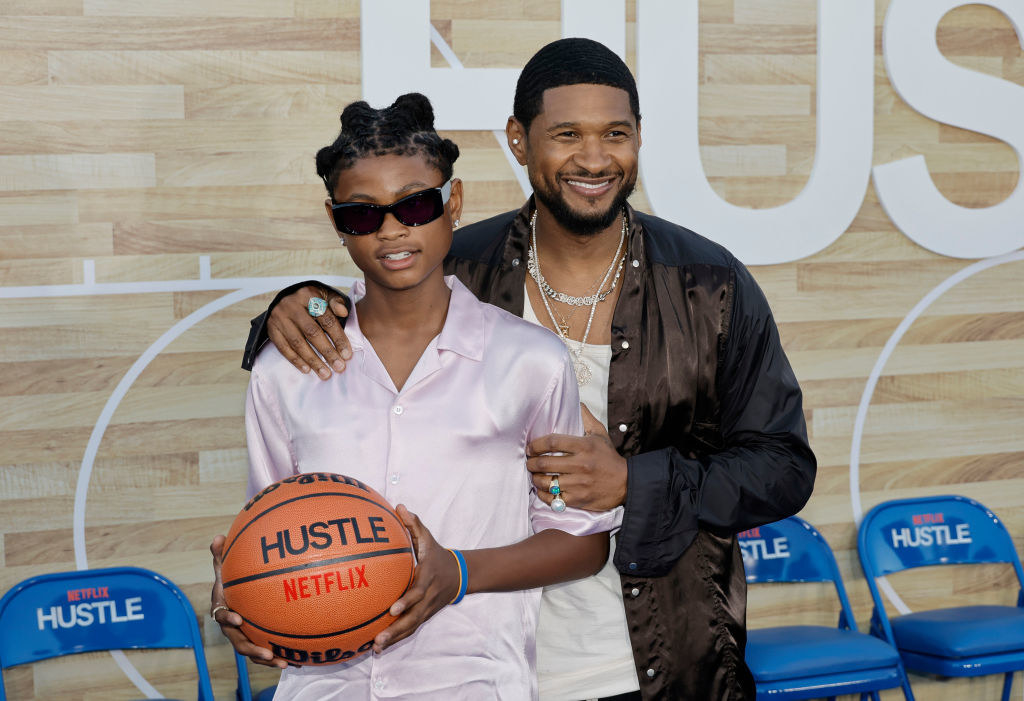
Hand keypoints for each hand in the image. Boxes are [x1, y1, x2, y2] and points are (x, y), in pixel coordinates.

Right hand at [210, 535, 287, 668]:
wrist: (232, 594)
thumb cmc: (228, 580)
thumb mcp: (223, 567)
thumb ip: (220, 555)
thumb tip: (218, 537)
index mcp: (222, 609)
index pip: (222, 616)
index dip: (228, 618)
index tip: (238, 618)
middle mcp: (231, 627)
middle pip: (238, 642)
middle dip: (252, 650)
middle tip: (266, 654)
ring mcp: (243, 635)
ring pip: (252, 651)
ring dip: (266, 659)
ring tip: (282, 663)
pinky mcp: (255, 639)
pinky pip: (264, 649)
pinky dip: (276, 656)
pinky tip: (295, 659)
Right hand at [266, 285, 351, 379]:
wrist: (283, 298)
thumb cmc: (310, 300)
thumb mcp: (324, 296)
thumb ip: (336, 302)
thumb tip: (343, 312)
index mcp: (308, 295)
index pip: (327, 319)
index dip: (338, 338)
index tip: (347, 355)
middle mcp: (292, 305)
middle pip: (312, 333)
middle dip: (327, 352)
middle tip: (339, 367)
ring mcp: (279, 317)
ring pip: (298, 343)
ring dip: (313, 360)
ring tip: (325, 373)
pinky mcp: (271, 329)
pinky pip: (283, 348)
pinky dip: (296, 360)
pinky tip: (307, 369)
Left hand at [373, 505, 459, 652]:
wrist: (460, 575)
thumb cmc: (437, 555)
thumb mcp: (429, 538)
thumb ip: (414, 524)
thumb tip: (399, 506)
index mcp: (428, 578)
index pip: (418, 592)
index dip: (407, 601)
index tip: (392, 608)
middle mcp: (428, 597)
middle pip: (413, 617)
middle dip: (396, 629)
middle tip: (378, 638)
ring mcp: (427, 609)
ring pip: (411, 627)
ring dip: (394, 638)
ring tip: (376, 648)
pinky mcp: (424, 616)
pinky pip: (410, 629)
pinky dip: (396, 639)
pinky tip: (379, 647)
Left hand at [527, 403, 627, 510]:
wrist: (626, 483)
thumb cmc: (610, 458)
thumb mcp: (601, 434)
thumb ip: (587, 419)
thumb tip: (577, 403)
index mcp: (584, 446)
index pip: (552, 442)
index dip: (536, 444)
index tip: (530, 447)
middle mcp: (581, 464)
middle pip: (545, 463)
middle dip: (531, 463)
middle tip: (529, 462)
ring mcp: (579, 483)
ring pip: (546, 482)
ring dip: (536, 478)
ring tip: (535, 475)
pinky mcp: (578, 499)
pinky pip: (553, 498)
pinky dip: (544, 494)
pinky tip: (543, 490)